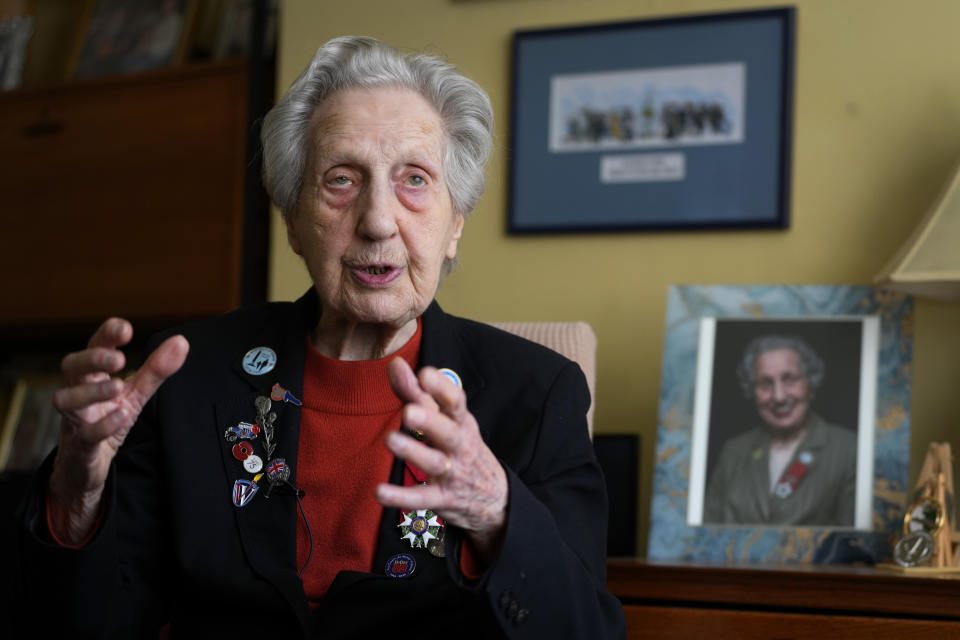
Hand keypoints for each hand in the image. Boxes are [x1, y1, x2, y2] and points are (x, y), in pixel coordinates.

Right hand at [48, 318, 188, 543]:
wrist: (88, 463)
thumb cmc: (108, 418)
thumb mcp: (136, 393)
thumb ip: (156, 369)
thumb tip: (181, 342)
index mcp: (93, 374)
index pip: (94, 346)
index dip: (106, 335)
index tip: (125, 328)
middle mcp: (78, 391)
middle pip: (71, 366)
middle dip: (92, 358)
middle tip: (118, 359)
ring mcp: (76, 418)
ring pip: (66, 399)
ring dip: (92, 391)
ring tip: (118, 387)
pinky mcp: (80, 445)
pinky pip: (85, 433)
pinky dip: (103, 424)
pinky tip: (122, 415)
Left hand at [376, 358, 507, 562]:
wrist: (492, 496)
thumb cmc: (460, 445)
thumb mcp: (445, 419)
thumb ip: (417, 393)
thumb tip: (395, 363)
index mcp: (460, 421)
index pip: (455, 401)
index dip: (441, 387)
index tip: (425, 373)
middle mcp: (459, 445)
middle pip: (447, 431)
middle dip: (429, 420)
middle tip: (408, 411)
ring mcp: (452, 472)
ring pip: (433, 462)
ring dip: (413, 452)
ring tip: (390, 440)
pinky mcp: (442, 498)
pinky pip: (421, 498)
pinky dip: (401, 497)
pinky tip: (380, 491)